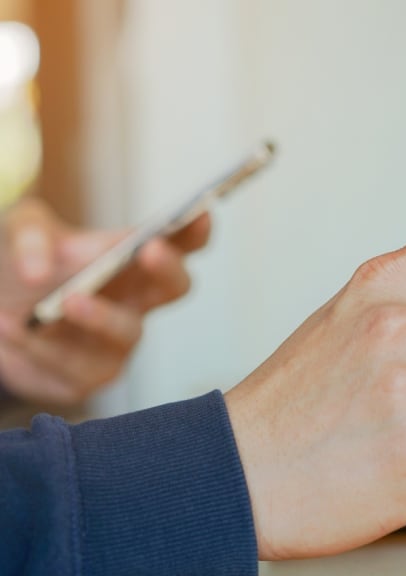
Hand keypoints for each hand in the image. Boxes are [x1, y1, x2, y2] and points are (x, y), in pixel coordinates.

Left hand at [0, 197, 210, 404]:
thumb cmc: (22, 268)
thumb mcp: (19, 233)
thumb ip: (29, 237)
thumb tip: (37, 272)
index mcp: (131, 260)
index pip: (179, 243)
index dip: (196, 230)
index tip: (201, 212)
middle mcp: (137, 301)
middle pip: (176, 286)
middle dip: (168, 269)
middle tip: (148, 251)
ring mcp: (118, 342)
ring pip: (127, 331)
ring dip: (98, 316)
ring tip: (61, 303)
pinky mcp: (90, 378)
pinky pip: (75, 368)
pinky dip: (41, 349)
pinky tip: (12, 331)